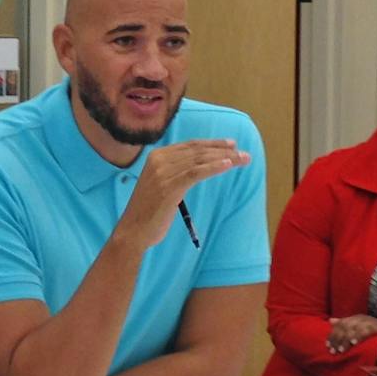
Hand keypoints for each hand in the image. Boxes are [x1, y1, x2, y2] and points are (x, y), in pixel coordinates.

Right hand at [115, 139, 250, 249]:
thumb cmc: (148, 213)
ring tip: (243, 160)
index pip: (190, 146)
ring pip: (200, 160)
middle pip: (197, 151)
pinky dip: (214, 167)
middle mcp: (158, 161)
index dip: (212, 143)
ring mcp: (163, 173)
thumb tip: (197, 169)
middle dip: (223, 150)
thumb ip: (174, 173)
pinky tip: (228, 165)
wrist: (132, 231)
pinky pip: (196, 173)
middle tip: (243, 154)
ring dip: (225, 158)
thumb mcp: (159, 186)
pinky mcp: (169, 187)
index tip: (231, 145)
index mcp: (156, 157)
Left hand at [327, 314, 376, 352]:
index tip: (327, 345)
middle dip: (337, 340)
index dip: (333, 334)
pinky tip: (354, 343)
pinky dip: (359, 337)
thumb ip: (345, 325)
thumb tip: (331, 320)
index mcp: (356, 318)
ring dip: (346, 341)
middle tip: (333, 351)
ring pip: (353, 329)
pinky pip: (366, 331)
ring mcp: (371, 321)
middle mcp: (362, 318)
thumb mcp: (358, 329)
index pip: (341, 324)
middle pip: (345, 327)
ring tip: (341, 350)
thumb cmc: (374, 334)